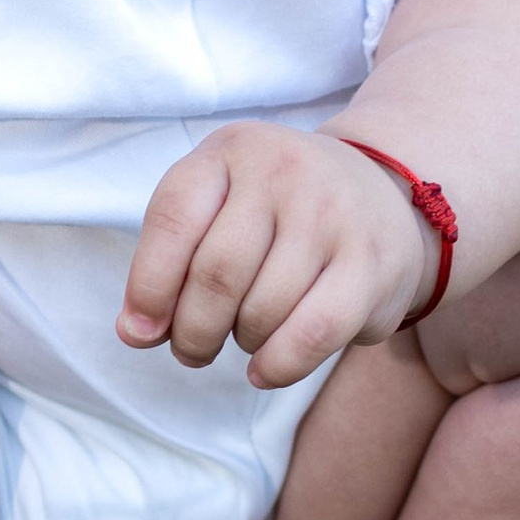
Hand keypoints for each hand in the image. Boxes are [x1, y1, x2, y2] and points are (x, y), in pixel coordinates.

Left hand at [119, 125, 430, 385]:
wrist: (384, 196)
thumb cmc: (280, 214)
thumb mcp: (220, 209)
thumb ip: (170, 261)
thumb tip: (135, 332)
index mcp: (232, 150)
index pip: (172, 219)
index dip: (147, 286)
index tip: (141, 330)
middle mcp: (283, 171)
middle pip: (215, 274)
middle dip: (192, 331)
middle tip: (193, 350)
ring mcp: (331, 214)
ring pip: (261, 309)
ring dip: (241, 343)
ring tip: (244, 337)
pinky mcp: (369, 264)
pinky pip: (311, 334)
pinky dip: (279, 365)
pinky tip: (266, 369)